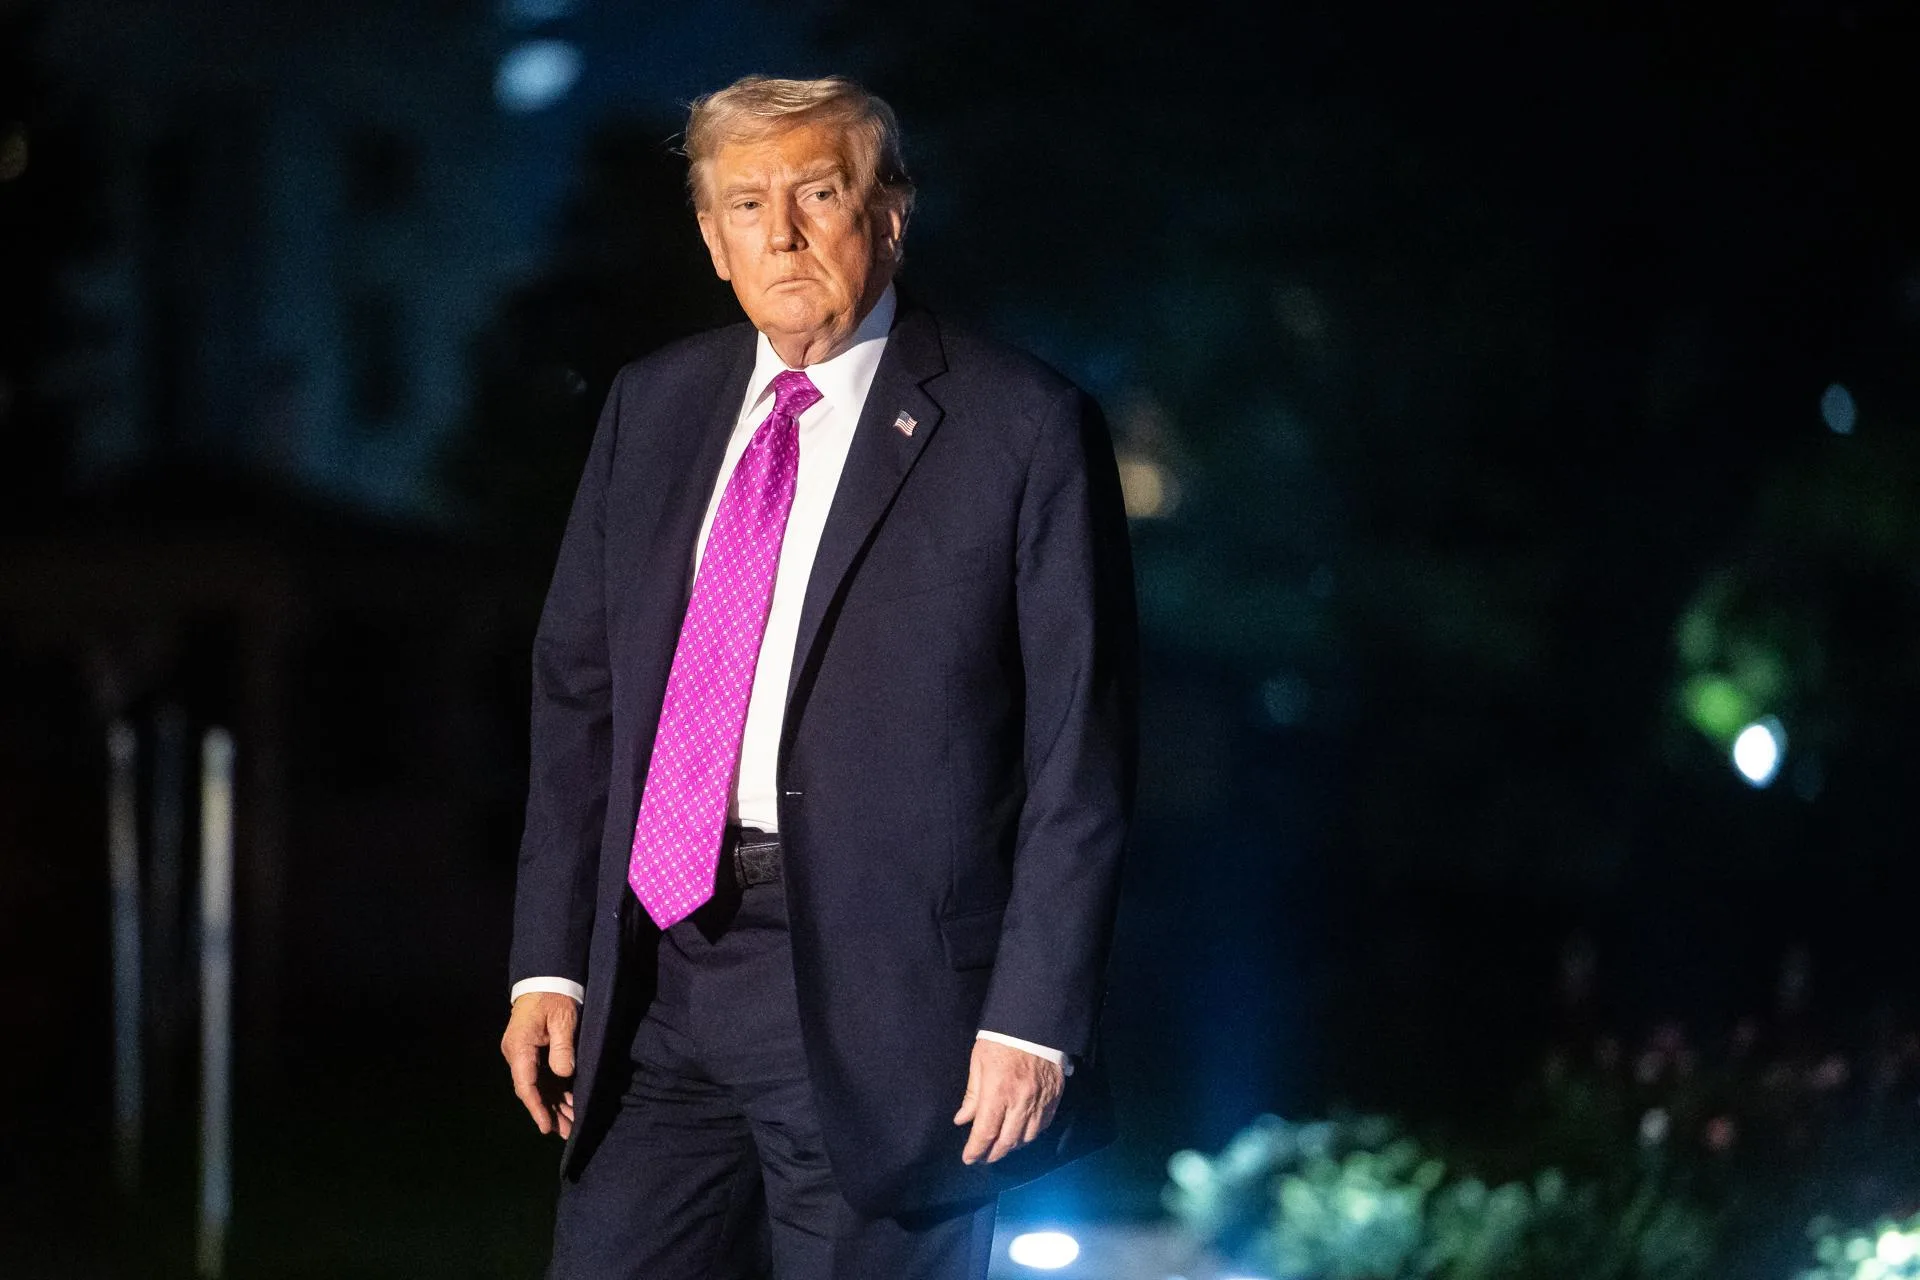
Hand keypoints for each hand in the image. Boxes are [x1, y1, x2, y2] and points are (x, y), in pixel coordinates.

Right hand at [501, 991, 579, 1137]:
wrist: (545, 979)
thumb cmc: (554, 996)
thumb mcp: (563, 1018)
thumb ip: (563, 1046)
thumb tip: (563, 1074)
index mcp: (519, 1048)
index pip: (526, 1085)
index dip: (537, 1108)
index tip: (547, 1127)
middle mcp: (516, 1055)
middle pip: (531, 1090)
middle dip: (549, 1112)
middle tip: (567, 1132)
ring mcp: (522, 1055)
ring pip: (537, 1087)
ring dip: (553, 1105)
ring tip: (570, 1124)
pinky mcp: (531, 1053)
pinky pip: (541, 1078)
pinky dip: (554, 1092)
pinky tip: (567, 1105)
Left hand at [952, 1038, 1064, 1164]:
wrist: (1036, 1025)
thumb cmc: (1002, 1040)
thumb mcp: (979, 1061)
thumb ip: (973, 1094)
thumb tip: (962, 1120)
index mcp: (998, 1091)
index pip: (986, 1131)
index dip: (976, 1149)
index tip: (968, 1158)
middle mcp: (1020, 1101)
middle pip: (1007, 1141)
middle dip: (993, 1154)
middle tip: (983, 1158)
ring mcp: (1040, 1101)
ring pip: (1026, 1137)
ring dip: (1012, 1146)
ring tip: (1001, 1147)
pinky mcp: (1053, 1099)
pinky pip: (1042, 1126)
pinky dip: (1030, 1135)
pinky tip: (1021, 1135)